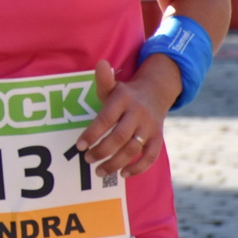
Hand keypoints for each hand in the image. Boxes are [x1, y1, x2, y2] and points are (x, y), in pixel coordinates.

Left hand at [74, 59, 172, 177]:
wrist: (157, 91)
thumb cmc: (125, 93)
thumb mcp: (114, 85)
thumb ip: (104, 80)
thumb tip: (100, 64)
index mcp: (123, 100)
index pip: (106, 119)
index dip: (92, 134)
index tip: (79, 146)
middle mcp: (138, 113)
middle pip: (120, 137)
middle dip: (102, 151)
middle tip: (88, 160)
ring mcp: (150, 126)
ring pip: (134, 148)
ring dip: (116, 162)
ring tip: (99, 171)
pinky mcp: (158, 137)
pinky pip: (151, 156)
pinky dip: (138, 167)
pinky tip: (123, 174)